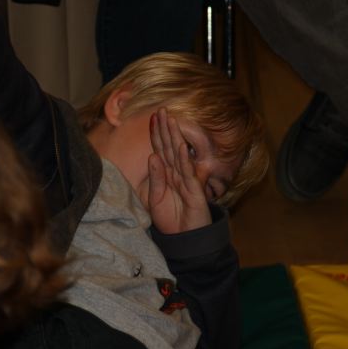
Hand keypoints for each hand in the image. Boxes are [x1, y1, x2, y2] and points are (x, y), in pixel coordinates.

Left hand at [148, 108, 211, 233]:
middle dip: (165, 128)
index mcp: (167, 174)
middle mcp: (178, 173)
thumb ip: (155, 179)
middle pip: (170, 147)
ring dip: (175, 137)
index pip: (160, 150)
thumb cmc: (171, 220)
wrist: (184, 239)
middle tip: (161, 109)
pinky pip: (188, 173)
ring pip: (179, 155)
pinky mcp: (195, 191)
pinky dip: (184, 159)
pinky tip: (181, 146)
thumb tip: (152, 156)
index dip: (156, 134)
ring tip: (171, 120)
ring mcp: (187, 180)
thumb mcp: (155, 200)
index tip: (152, 118)